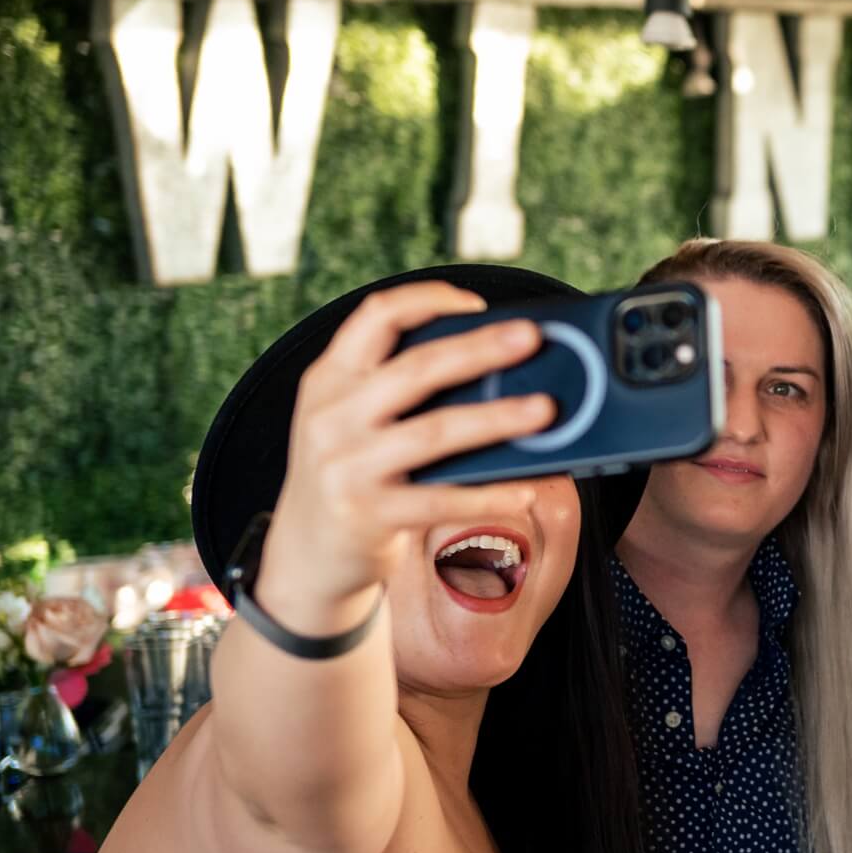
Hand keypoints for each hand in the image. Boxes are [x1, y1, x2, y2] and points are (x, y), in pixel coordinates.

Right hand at [262, 283, 558, 609]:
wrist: (305, 553)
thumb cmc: (350, 472)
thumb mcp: (349, 418)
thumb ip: (394, 387)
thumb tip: (493, 360)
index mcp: (328, 379)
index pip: (375, 317)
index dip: (427, 300)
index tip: (476, 303)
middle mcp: (331, 417)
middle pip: (416, 369)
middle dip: (479, 349)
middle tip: (531, 337)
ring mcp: (346, 467)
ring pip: (435, 432)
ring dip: (497, 418)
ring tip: (546, 409)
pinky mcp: (367, 515)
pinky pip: (440, 500)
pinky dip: (488, 493)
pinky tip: (525, 488)